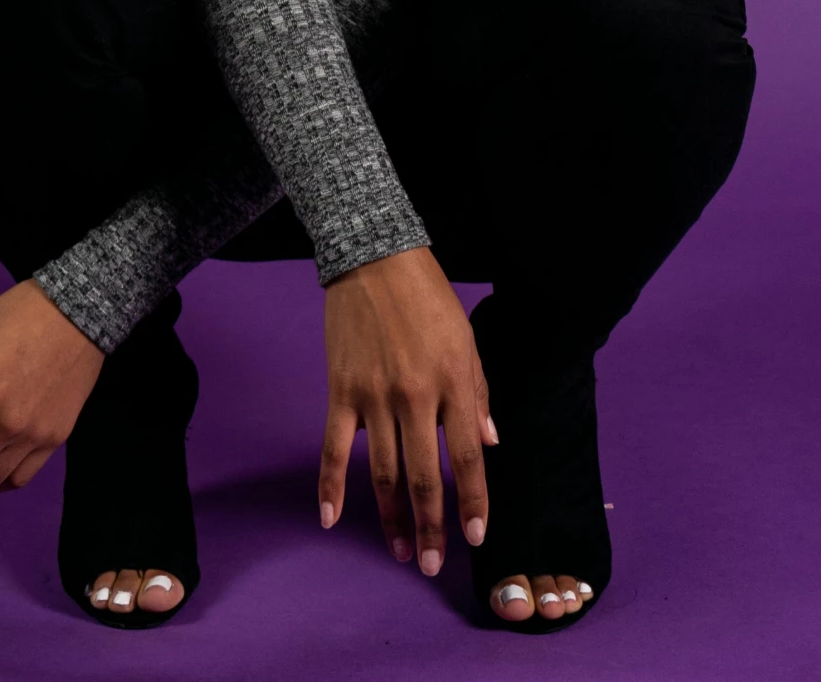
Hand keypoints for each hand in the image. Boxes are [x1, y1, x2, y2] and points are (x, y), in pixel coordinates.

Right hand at [318, 245, 495, 574]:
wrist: (374, 257)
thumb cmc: (427, 297)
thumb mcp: (466, 339)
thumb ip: (477, 394)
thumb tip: (489, 443)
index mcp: (453, 382)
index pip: (468, 456)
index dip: (473, 501)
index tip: (476, 536)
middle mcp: (416, 396)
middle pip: (425, 476)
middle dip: (431, 526)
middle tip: (431, 563)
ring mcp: (375, 396)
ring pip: (384, 472)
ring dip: (392, 517)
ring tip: (399, 551)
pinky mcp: (342, 391)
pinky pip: (334, 448)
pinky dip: (331, 486)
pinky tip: (332, 519)